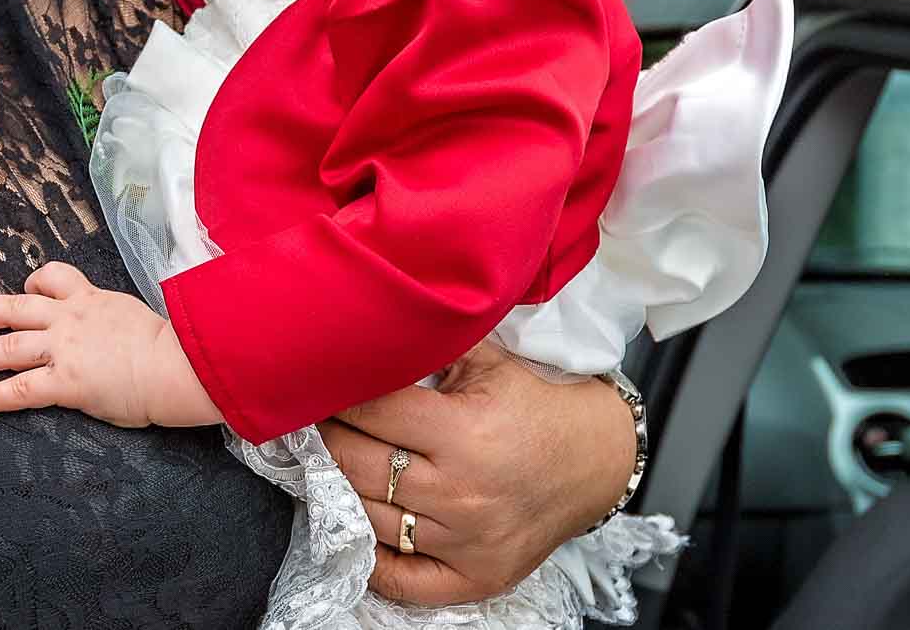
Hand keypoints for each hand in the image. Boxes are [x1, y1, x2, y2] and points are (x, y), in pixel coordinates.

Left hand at [0, 262, 219, 428]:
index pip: (54, 278)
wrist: (178, 364)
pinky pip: (20, 390)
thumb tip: (111, 336)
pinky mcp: (65, 382)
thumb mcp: (135, 318)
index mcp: (91, 299)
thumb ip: (113, 322)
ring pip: (8, 347)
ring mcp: (64, 349)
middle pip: (15, 308)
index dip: (34, 282)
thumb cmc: (171, 347)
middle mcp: (70, 319)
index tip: (25, 287)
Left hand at [316, 340, 634, 605]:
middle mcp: (461, 492)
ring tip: (328, 463)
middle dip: (328, 439)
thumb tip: (369, 330)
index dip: (338, 395)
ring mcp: (466, 542)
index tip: (316, 384)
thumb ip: (430, 346)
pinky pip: (403, 580)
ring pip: (370, 518)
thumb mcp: (489, 360)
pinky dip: (373, 558)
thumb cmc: (538, 406)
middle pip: (359, 467)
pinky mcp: (475, 577)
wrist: (598, 460)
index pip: (372, 412)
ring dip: (339, 489)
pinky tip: (357, 525)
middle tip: (311, 421)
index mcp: (464, 432)